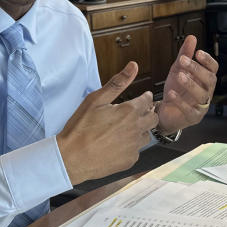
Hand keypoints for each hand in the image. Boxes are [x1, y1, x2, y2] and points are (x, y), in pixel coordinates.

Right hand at [56, 62, 157, 184]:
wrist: (72, 158)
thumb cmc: (80, 128)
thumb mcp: (96, 100)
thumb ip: (117, 83)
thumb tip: (133, 66)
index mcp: (129, 112)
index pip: (148, 100)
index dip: (145, 98)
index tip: (142, 99)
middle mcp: (136, 129)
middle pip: (153, 118)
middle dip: (147, 114)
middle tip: (134, 115)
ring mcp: (134, 146)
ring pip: (146, 135)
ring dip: (139, 131)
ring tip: (123, 130)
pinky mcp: (130, 160)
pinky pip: (137, 150)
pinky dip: (130, 146)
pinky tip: (117, 144)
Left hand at [156, 35, 217, 135]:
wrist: (166, 112)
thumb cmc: (176, 91)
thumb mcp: (178, 70)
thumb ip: (185, 55)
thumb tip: (192, 37)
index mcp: (205, 80)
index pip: (213, 69)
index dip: (207, 60)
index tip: (198, 52)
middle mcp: (206, 92)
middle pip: (210, 80)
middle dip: (197, 69)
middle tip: (183, 61)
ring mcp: (201, 106)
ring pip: (202, 95)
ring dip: (191, 84)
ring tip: (179, 76)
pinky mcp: (193, 117)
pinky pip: (189, 110)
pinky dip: (180, 101)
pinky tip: (172, 93)